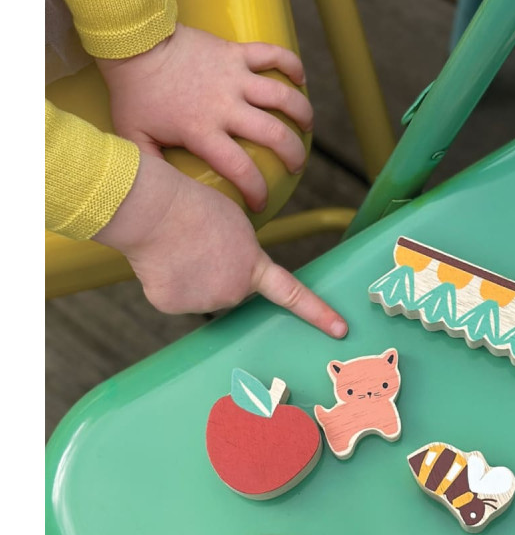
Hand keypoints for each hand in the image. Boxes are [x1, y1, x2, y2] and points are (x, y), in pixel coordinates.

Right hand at [93, 152, 347, 337]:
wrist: (155, 208)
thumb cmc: (194, 204)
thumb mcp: (235, 224)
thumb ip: (240, 253)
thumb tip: (223, 269)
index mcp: (254, 267)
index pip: (291, 295)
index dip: (317, 313)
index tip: (340, 329)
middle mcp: (233, 291)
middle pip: (227, 289)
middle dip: (215, 272)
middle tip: (198, 246)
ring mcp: (204, 301)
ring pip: (199, 293)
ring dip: (189, 276)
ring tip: (178, 247)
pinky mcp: (173, 305)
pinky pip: (173, 296)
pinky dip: (165, 281)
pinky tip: (161, 260)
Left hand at [96, 24, 312, 212]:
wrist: (133, 41)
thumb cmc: (134, 93)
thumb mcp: (135, 139)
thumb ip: (154, 168)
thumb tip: (168, 195)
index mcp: (203, 130)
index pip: (241, 169)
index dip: (256, 192)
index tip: (260, 204)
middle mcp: (225, 105)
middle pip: (275, 135)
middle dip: (293, 155)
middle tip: (296, 165)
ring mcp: (234, 77)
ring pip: (283, 96)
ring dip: (302, 113)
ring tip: (308, 126)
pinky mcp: (236, 53)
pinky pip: (273, 55)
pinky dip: (292, 65)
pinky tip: (300, 78)